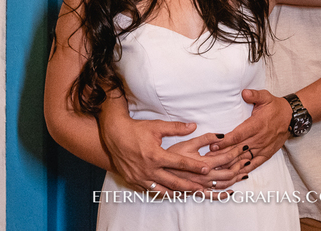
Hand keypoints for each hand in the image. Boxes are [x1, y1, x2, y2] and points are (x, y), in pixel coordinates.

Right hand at [97, 112, 245, 193]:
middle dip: (189, 186)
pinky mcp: (133, 181)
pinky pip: (149, 190)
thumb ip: (176, 128)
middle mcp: (148, 169)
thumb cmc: (136, 130)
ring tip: (188, 195)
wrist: (114, 136)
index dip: (194, 167)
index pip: (180, 163)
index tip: (206, 169)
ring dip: (176, 193)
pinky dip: (160, 192)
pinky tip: (168, 193)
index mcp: (156, 156)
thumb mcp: (157, 126)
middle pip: (173, 181)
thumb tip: (193, 126)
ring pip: (162, 190)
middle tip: (202, 188)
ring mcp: (140, 177)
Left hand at [207, 88, 291, 173]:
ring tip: (217, 169)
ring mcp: (263, 148)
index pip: (238, 135)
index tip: (213, 144)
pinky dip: (244, 169)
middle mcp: (259, 138)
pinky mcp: (266, 154)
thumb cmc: (275, 107)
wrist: (291, 118)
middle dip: (222, 155)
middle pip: (238, 149)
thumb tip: (244, 92)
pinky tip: (234, 174)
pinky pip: (254, 164)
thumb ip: (254, 95)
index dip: (225, 141)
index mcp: (257, 125)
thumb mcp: (265, 97)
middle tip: (208, 160)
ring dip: (230, 164)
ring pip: (244, 158)